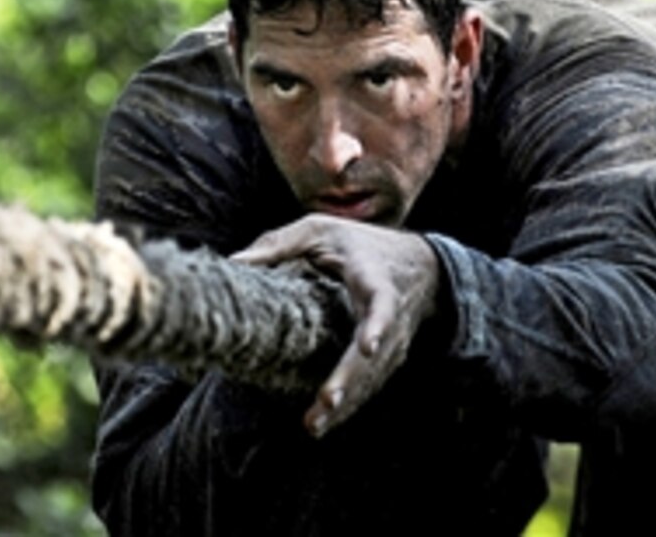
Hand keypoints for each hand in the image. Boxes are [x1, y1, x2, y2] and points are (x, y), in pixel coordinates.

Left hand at [232, 214, 438, 436]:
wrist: (421, 266)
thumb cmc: (362, 244)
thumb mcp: (321, 230)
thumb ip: (279, 244)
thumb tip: (234, 262)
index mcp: (375, 280)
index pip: (382, 304)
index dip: (377, 326)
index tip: (369, 347)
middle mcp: (390, 317)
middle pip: (375, 354)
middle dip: (351, 379)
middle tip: (326, 402)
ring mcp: (393, 342)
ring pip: (372, 377)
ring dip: (346, 403)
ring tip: (314, 425)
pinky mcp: (388, 360)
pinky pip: (370, 385)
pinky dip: (350, 405)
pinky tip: (323, 422)